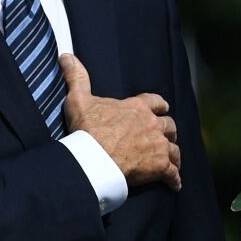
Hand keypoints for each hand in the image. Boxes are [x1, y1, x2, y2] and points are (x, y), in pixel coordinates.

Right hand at [60, 54, 180, 190]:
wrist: (94, 159)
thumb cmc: (87, 130)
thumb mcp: (79, 99)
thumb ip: (76, 77)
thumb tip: (66, 56)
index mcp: (137, 108)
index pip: (156, 101)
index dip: (160, 105)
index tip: (163, 108)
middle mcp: (152, 124)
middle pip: (170, 126)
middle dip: (169, 131)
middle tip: (165, 137)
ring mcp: (158, 146)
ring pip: (174, 149)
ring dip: (173, 155)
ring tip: (172, 161)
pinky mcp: (159, 167)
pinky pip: (173, 173)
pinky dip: (174, 179)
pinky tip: (174, 184)